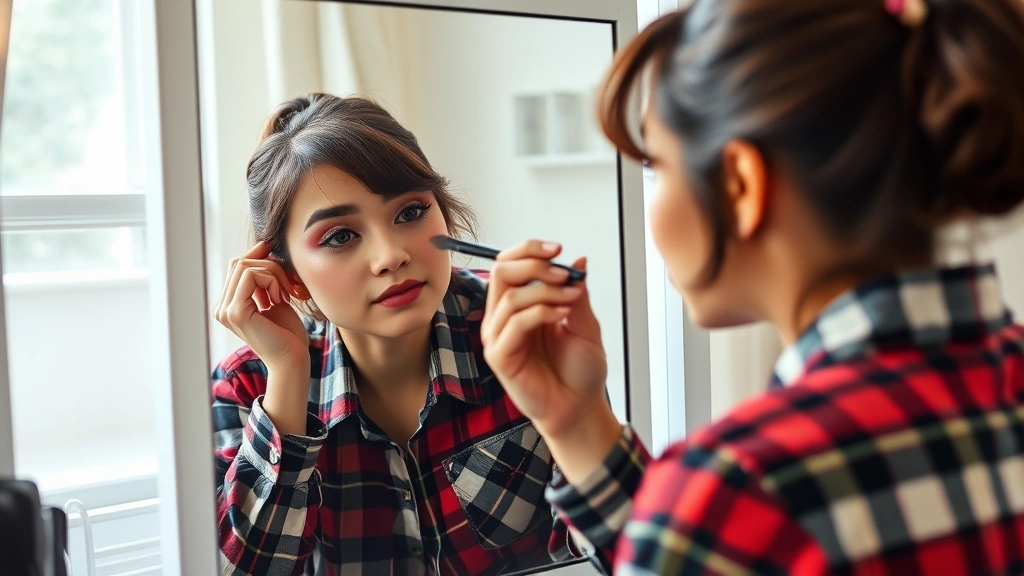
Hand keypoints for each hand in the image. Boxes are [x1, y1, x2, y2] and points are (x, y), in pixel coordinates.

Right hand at [213, 242, 310, 371]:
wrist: (293, 359)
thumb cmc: (288, 333)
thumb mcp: (274, 296)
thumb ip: (264, 276)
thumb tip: (263, 245)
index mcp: (227, 305)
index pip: (237, 266)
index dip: (259, 257)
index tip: (281, 264)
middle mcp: (221, 308)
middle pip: (240, 262)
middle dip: (270, 265)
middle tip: (289, 284)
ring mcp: (225, 311)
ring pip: (245, 266)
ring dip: (274, 273)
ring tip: (286, 293)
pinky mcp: (235, 312)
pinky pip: (251, 275)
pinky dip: (272, 280)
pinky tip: (281, 298)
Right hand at [481, 240, 609, 440]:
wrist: (580, 407)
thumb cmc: (580, 371)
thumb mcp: (585, 323)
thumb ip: (576, 292)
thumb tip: (578, 260)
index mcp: (520, 304)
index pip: (510, 264)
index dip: (529, 250)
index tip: (559, 249)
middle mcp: (503, 317)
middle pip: (502, 272)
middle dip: (534, 265)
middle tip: (564, 274)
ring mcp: (499, 337)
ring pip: (510, 296)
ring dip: (545, 291)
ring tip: (571, 300)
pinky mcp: (500, 357)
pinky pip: (513, 323)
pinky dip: (540, 313)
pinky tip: (561, 316)